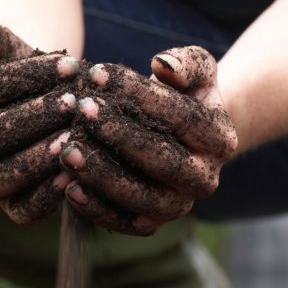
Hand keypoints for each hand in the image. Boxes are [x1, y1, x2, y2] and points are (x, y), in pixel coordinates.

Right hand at [0, 22, 78, 223]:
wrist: (46, 103)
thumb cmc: (27, 75)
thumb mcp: (12, 53)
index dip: (24, 78)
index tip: (68, 65)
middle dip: (32, 118)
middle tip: (73, 103)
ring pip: (1, 178)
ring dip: (38, 158)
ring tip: (73, 138)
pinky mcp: (10, 208)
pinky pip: (24, 211)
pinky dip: (48, 196)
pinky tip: (75, 173)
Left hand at [60, 46, 237, 234]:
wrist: (178, 136)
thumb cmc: (181, 94)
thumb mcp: (195, 70)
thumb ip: (186, 63)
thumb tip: (163, 65)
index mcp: (220, 139)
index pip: (181, 116)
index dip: (139, 93)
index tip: (98, 74)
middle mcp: (205, 179)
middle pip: (164, 161)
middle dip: (119, 134)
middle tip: (81, 110)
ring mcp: (179, 206)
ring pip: (143, 199)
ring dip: (102, 175)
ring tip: (67, 150)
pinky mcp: (151, 224)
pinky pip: (124, 224)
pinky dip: (95, 209)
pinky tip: (67, 186)